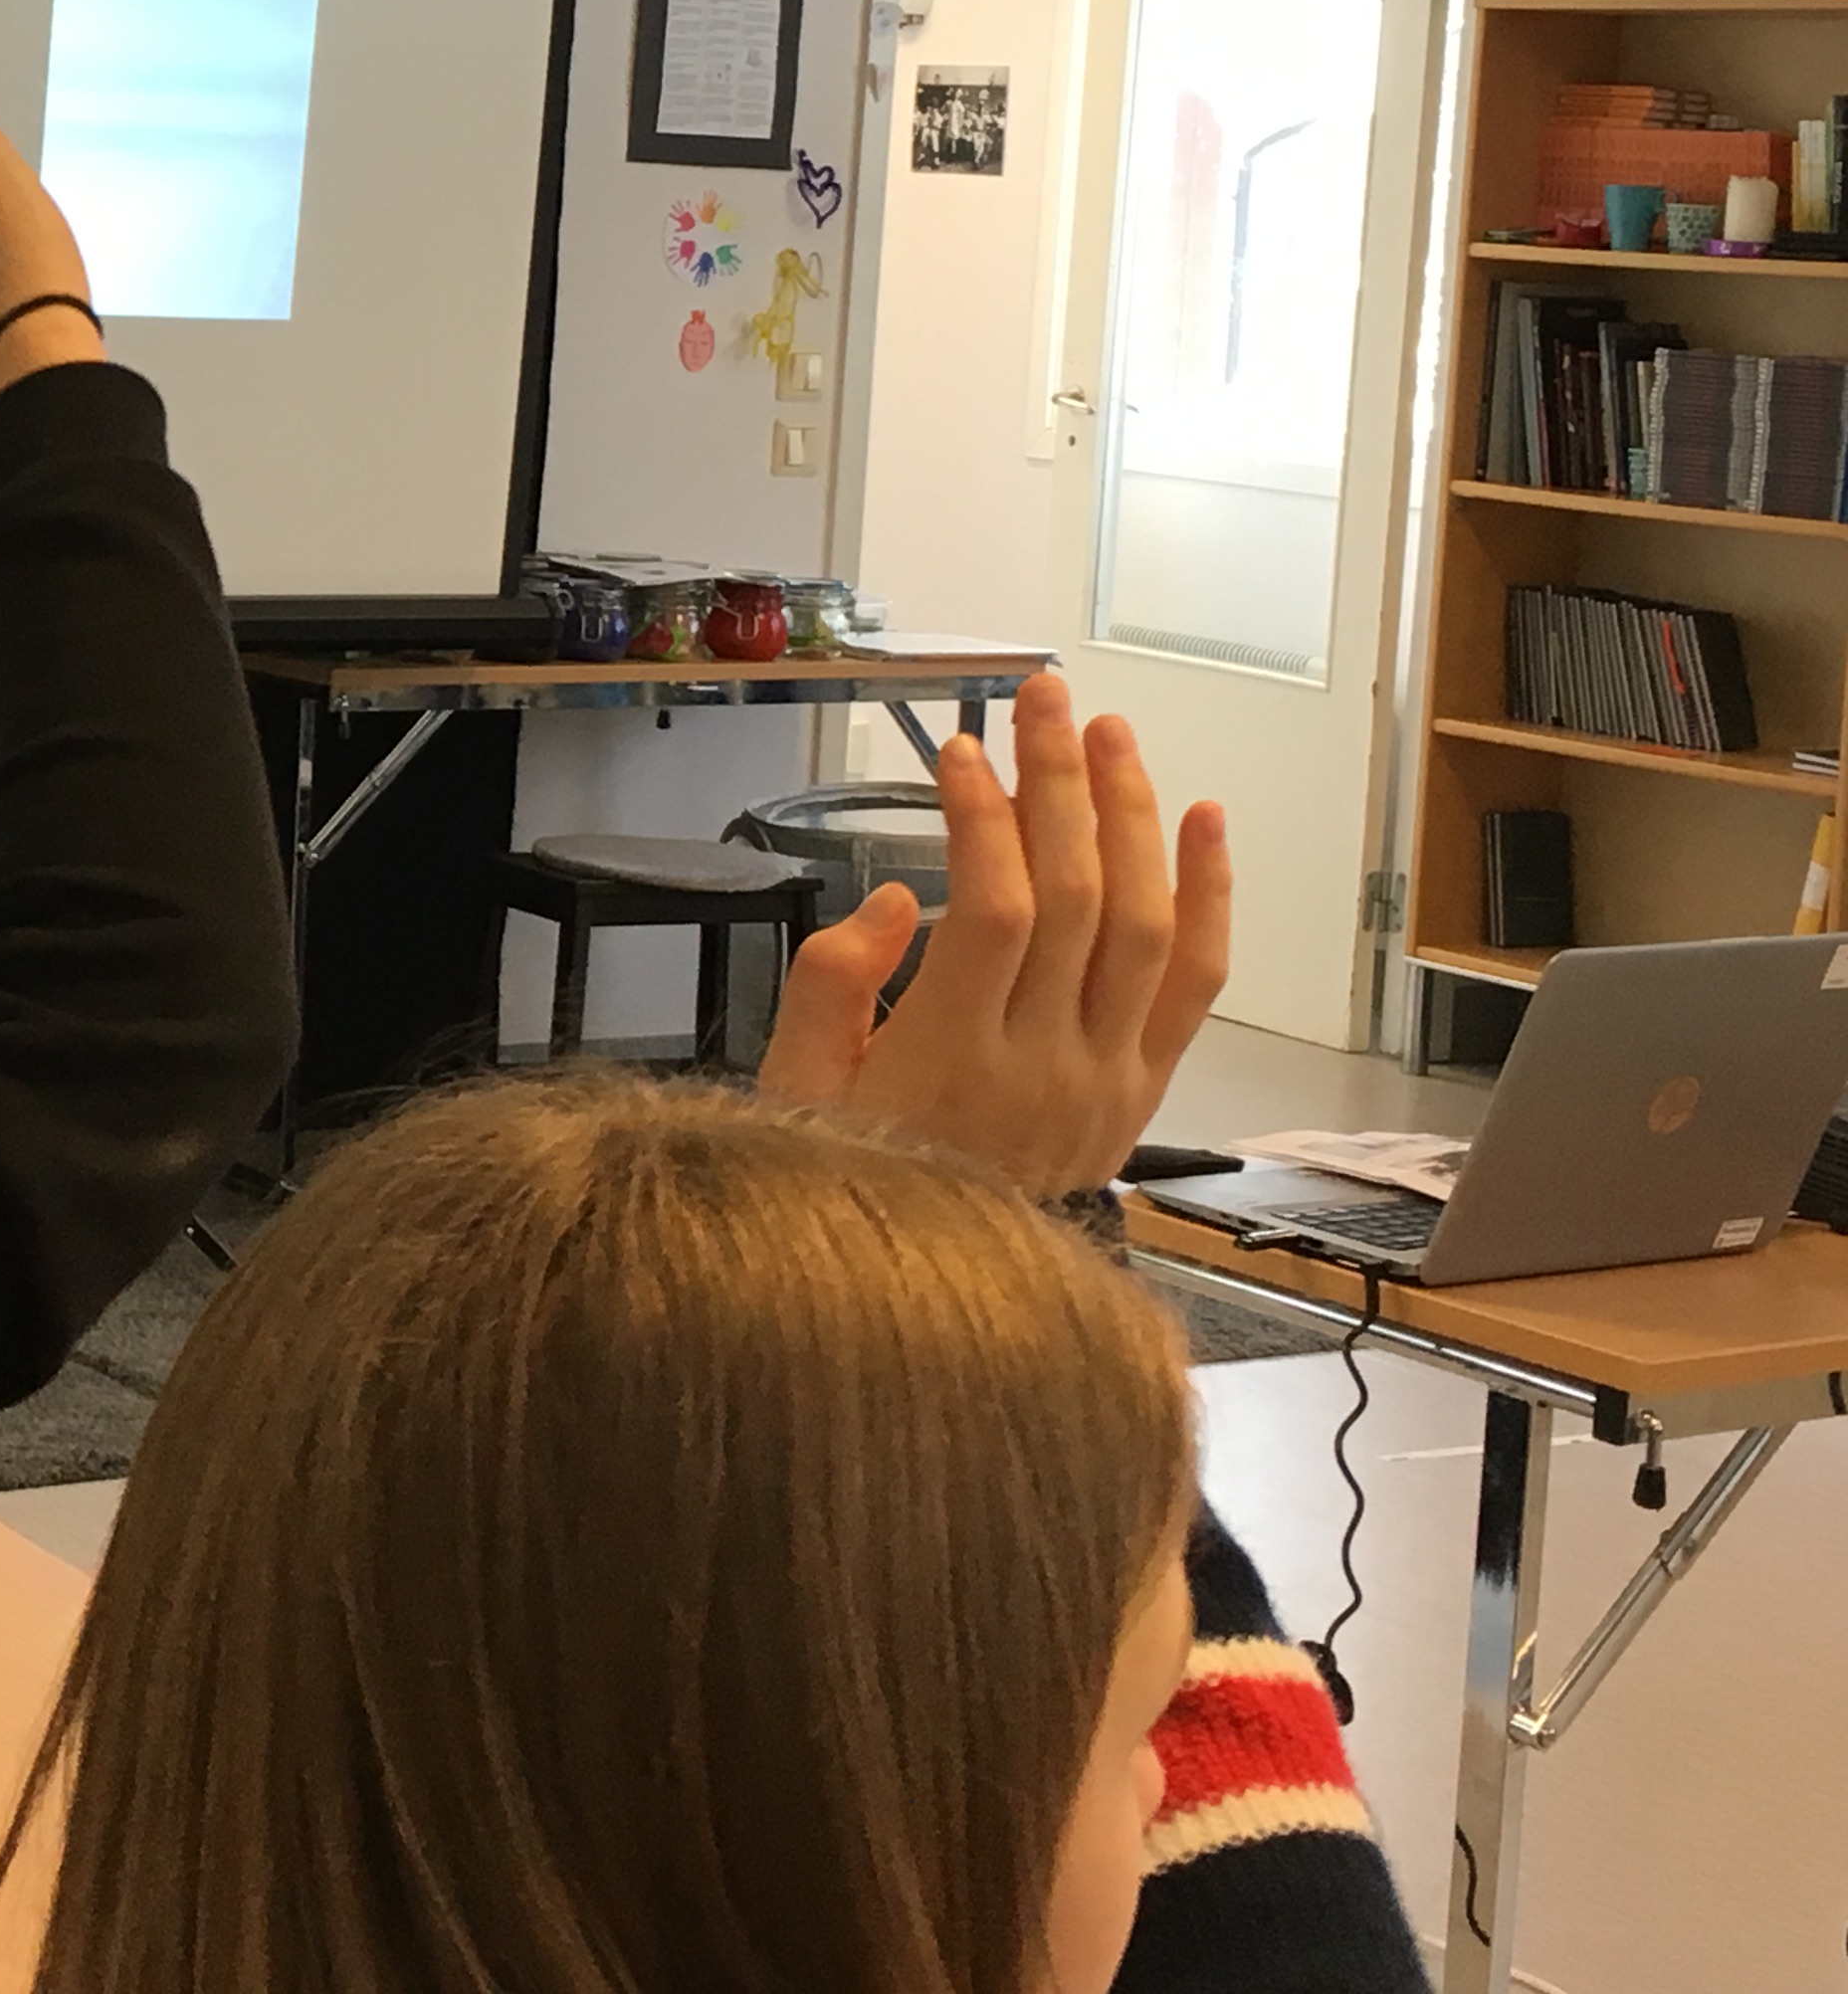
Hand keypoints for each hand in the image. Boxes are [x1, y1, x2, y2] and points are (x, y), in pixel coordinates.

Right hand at [757, 671, 1229, 1199]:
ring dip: (1132, 816)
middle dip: (1061, 781)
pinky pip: (1197, 983)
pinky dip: (1210, 894)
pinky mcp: (1141, 1088)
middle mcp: (1045, 1066)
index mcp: (952, 1063)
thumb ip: (832, 988)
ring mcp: (1105, 1078)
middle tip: (1042, 698)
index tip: (960, 751)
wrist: (932, 1307)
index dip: (985, 818)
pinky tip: (1200, 819)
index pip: (995, 910)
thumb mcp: (794, 1095)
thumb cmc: (846, 1184)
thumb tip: (896, 899)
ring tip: (1108, 735)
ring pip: (1147, 924)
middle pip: (1080, 895)